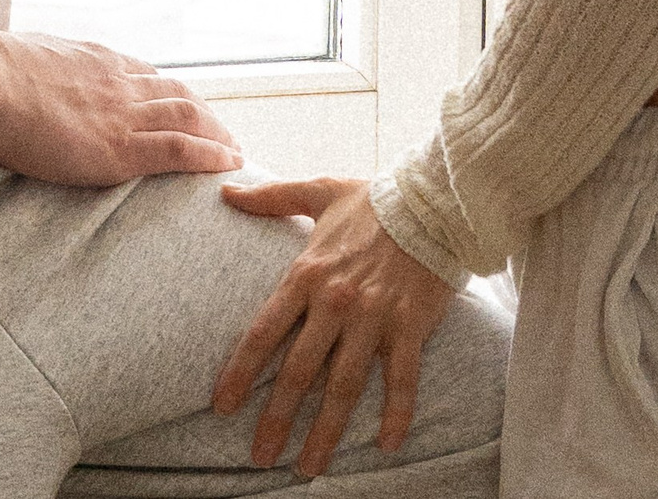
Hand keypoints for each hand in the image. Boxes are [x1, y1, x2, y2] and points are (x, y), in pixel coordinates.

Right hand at [0, 31, 243, 187]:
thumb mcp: (24, 57)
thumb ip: (39, 70)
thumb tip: (25, 75)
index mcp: (96, 61)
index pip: (146, 76)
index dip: (169, 93)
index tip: (183, 106)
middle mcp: (120, 82)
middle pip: (178, 94)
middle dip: (205, 114)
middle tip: (222, 132)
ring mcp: (124, 114)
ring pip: (189, 118)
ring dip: (217, 134)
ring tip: (234, 152)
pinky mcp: (120, 148)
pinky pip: (179, 150)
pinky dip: (210, 156)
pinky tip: (229, 163)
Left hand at [213, 177, 453, 477]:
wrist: (435, 199)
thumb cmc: (374, 200)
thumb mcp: (318, 192)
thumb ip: (271, 197)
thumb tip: (226, 190)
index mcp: (308, 273)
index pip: (264, 331)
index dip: (241, 372)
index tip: (222, 407)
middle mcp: (336, 301)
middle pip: (299, 371)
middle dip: (276, 418)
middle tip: (259, 456)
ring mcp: (374, 317)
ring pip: (344, 385)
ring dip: (326, 430)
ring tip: (308, 467)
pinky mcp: (410, 326)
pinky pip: (402, 378)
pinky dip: (396, 413)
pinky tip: (388, 446)